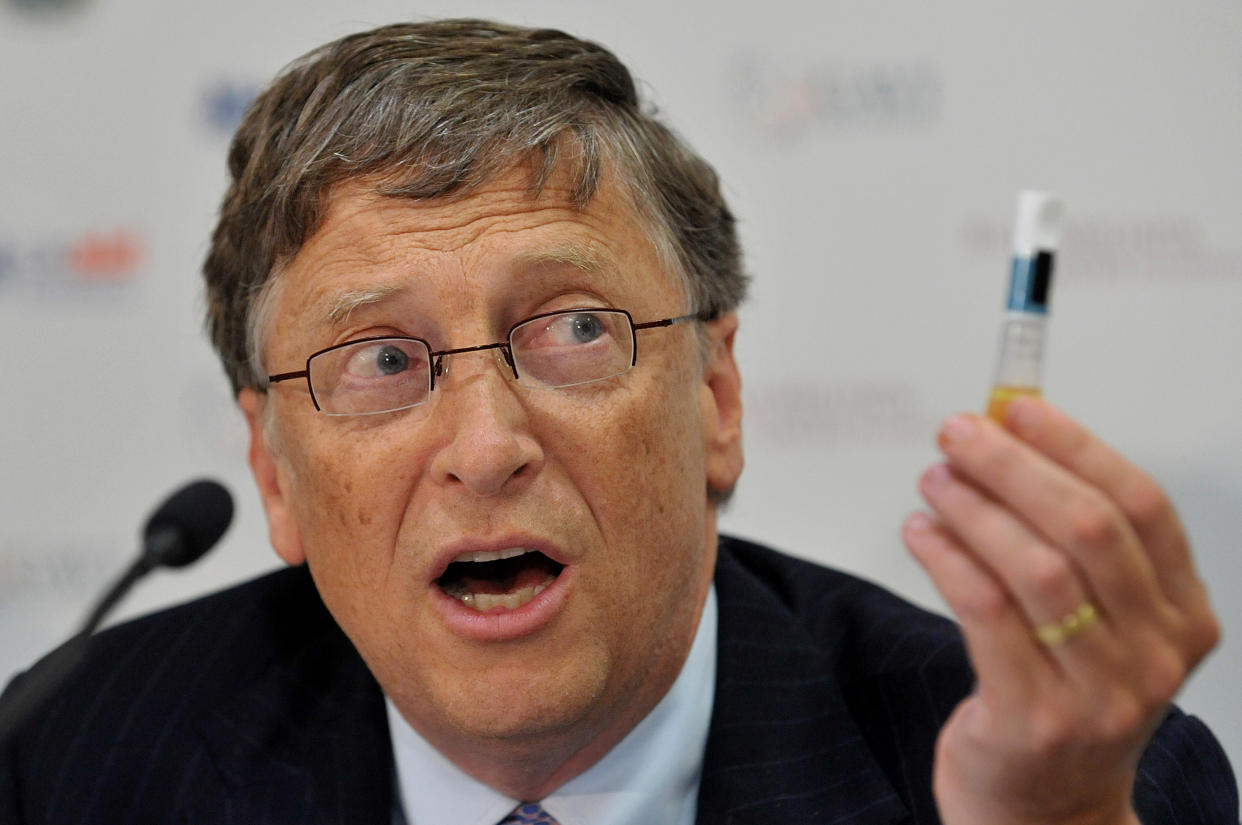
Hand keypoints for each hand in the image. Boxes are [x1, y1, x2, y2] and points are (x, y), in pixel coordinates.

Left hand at [902, 398, 1219, 824]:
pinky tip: (920, 532)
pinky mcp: (1033, 718)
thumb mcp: (1101, 625)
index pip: (1140, 507)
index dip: (1076, 446)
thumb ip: (1071, 544)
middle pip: (1087, 529)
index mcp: (1182, 616)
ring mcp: (1098, 693)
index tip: (1019, 408)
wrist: (1048, 812)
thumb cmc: (1067, 698)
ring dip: (974, 508)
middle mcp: (1153, 655)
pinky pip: (984, 613)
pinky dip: (947, 558)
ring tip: (933, 481)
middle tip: (957, 434)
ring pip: (1035, 569)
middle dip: (1014, 467)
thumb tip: (1007, 438)